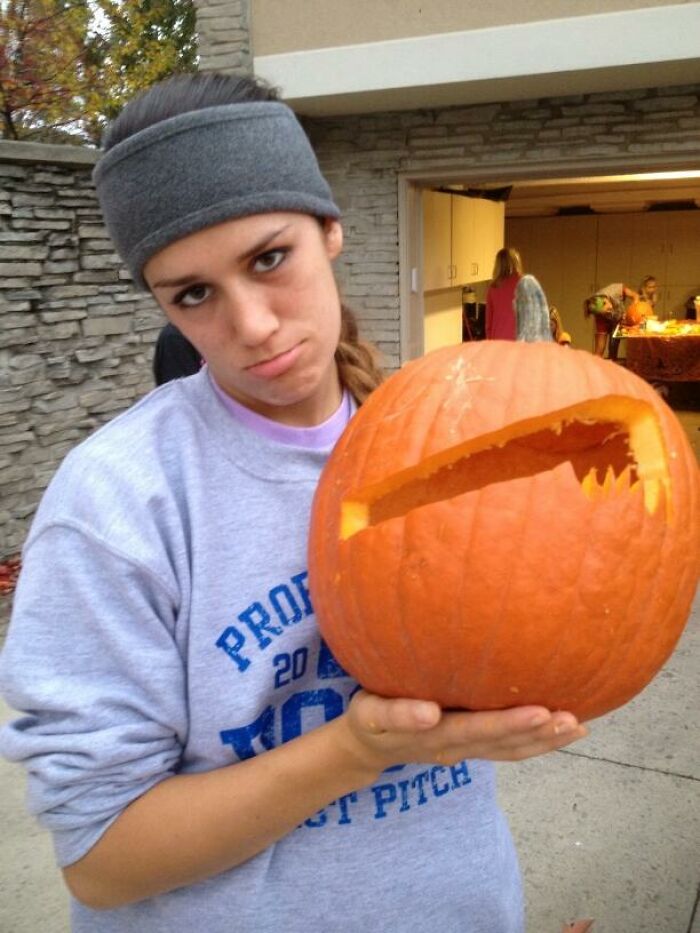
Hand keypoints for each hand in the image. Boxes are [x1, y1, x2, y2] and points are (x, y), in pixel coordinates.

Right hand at [342, 690, 587, 775]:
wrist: (368, 747)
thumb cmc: (371, 718)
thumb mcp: (371, 714)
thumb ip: (398, 712)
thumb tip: (431, 711)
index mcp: (434, 735)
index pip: (476, 729)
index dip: (509, 724)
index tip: (541, 712)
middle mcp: (456, 747)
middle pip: (502, 744)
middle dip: (539, 732)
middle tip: (572, 718)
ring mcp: (466, 751)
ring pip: (512, 751)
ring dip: (546, 741)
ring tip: (578, 726)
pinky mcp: (471, 749)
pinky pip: (510, 750)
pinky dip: (540, 743)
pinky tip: (568, 729)